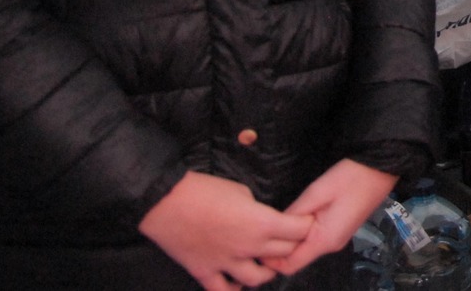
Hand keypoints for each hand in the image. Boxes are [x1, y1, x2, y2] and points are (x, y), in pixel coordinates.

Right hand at [139, 171, 311, 290]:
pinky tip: (238, 281)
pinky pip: (224, 290)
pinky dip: (234, 288)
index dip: (305, 225)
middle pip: (284, 253)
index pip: (299, 231)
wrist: (165, 202)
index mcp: (262, 223)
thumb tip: (261, 218)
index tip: (304, 221)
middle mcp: (249, 247)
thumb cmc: (204, 189)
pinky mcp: (205, 272)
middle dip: (291, 244)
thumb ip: (256, 209)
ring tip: (267, 261)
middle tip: (290, 238)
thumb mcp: (240, 191)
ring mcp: (227, 263)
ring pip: (259, 278)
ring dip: (268, 269)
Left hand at [266, 159, 398, 275]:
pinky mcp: (339, 229)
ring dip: (291, 239)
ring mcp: (337, 238)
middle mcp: (331, 245)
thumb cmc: (349, 179)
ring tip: (276, 221)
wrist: (380, 168)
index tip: (256, 241)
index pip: (289, 266)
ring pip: (305, 248)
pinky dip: (302, 233)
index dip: (270, 260)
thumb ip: (294, 213)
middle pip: (297, 258)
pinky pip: (314, 238)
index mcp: (324, 240)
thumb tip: (274, 227)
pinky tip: (296, 216)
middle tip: (262, 229)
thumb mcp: (316, 192)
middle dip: (279, 248)